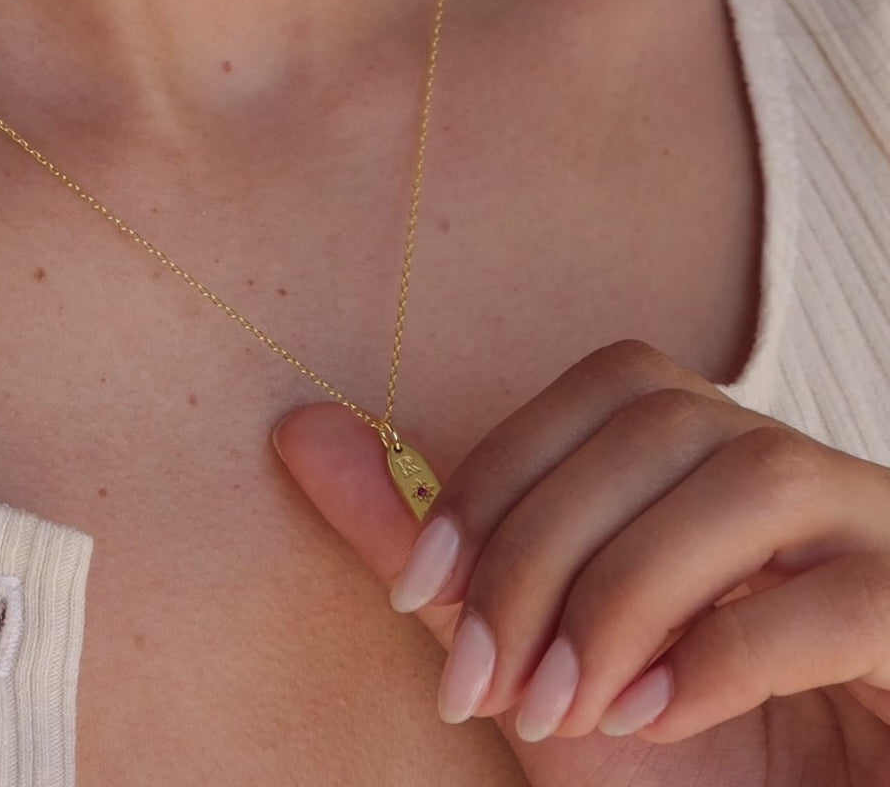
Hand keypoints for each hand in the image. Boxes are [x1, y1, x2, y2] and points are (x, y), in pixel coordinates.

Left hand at [273, 340, 889, 785]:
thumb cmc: (669, 749)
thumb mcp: (522, 647)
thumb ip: (422, 540)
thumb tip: (298, 431)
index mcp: (705, 456)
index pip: (611, 382)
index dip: (502, 468)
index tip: (420, 588)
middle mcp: (797, 465)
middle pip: (661, 421)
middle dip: (542, 547)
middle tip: (487, 677)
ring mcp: (874, 531)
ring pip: (747, 482)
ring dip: (620, 597)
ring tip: (569, 704)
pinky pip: (834, 597)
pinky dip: (717, 658)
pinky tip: (652, 718)